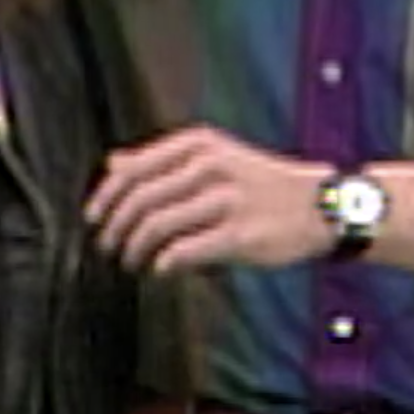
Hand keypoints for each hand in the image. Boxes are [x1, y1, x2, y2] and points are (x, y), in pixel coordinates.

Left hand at [87, 126, 331, 273]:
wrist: (320, 205)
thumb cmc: (260, 184)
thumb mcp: (213, 156)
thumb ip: (163, 160)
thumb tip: (113, 164)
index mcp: (199, 144)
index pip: (133, 169)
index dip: (105, 198)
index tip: (93, 219)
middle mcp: (210, 167)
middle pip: (140, 199)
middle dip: (115, 228)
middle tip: (108, 247)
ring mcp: (226, 200)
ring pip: (157, 225)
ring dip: (134, 249)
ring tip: (130, 262)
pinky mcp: (240, 234)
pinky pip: (185, 251)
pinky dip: (163, 264)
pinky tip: (160, 270)